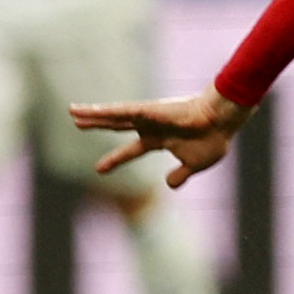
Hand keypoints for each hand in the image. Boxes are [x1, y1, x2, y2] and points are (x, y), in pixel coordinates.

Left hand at [70, 89, 251, 191]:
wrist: (221, 122)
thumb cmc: (212, 140)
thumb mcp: (194, 165)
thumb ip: (180, 175)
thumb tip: (168, 184)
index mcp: (160, 139)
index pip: (132, 151)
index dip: (115, 159)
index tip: (98, 169)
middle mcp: (151, 126)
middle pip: (117, 126)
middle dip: (97, 125)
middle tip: (77, 123)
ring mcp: (148, 117)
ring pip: (114, 116)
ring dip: (92, 114)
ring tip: (72, 111)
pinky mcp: (148, 110)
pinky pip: (120, 111)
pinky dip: (103, 111)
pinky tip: (87, 111)